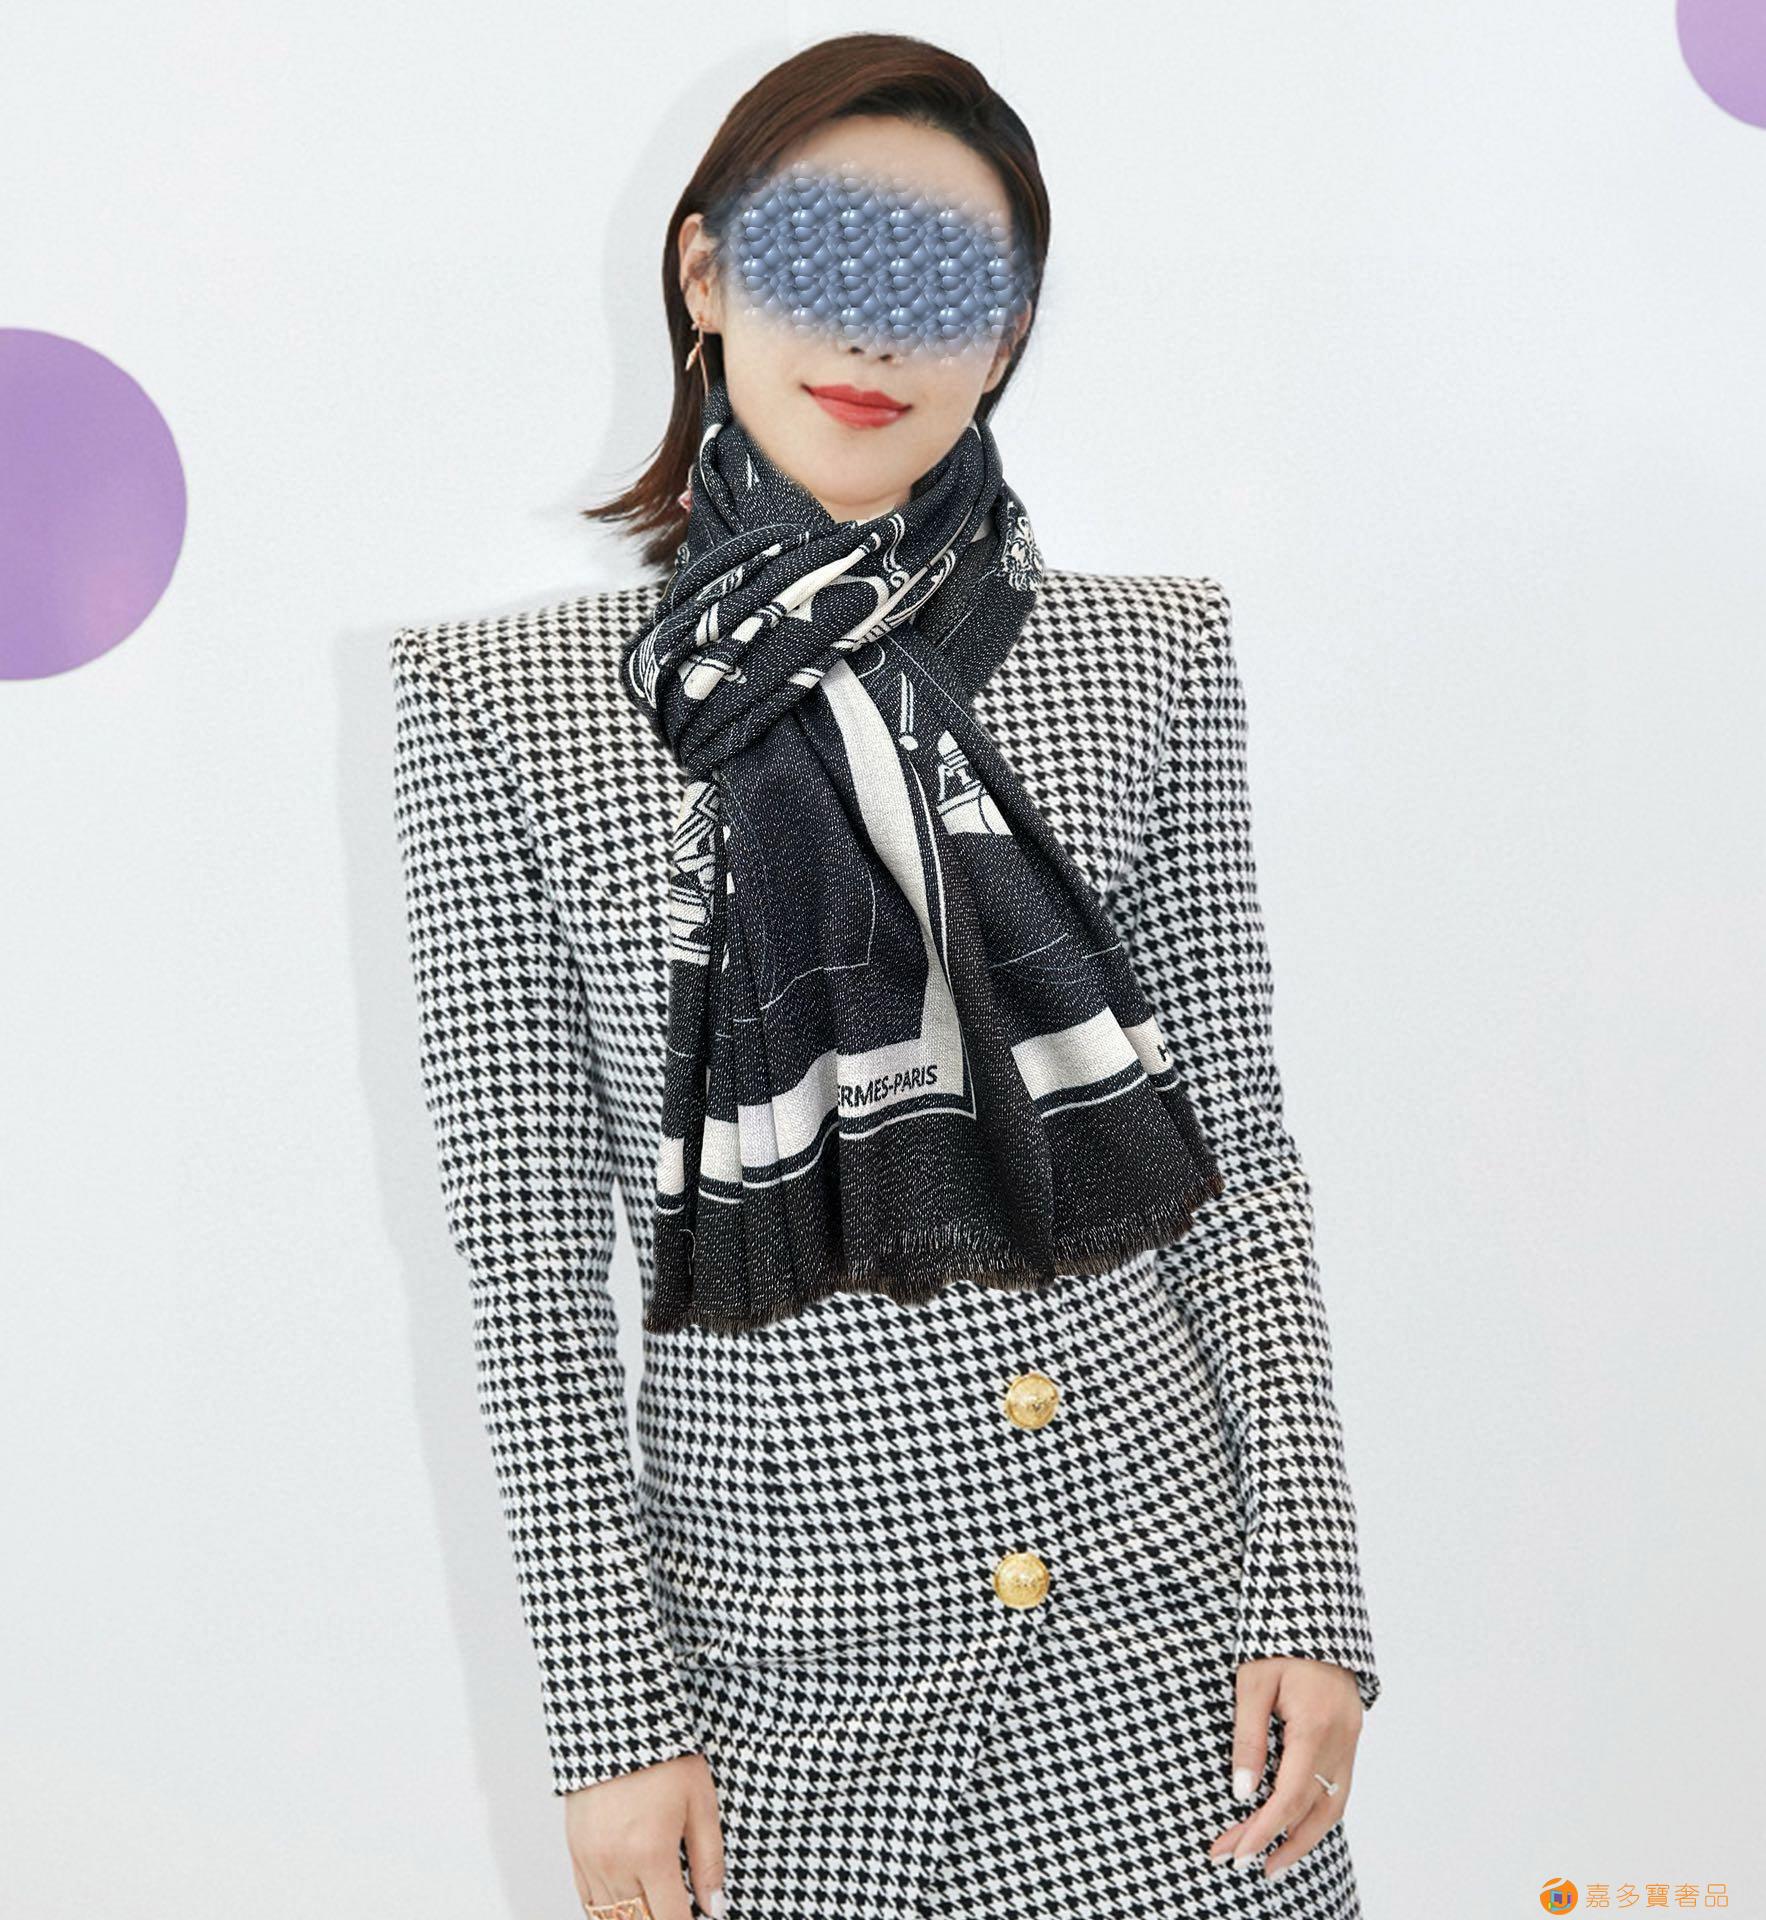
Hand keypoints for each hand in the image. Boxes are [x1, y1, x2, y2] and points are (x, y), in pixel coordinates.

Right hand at [565, 1750, 727, 1917]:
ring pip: (610, 1919)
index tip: (699, 1919)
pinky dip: (607, 1912)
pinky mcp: (575, 1850)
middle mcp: (615, 1863)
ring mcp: (590, 1859)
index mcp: (651, 1852)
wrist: (620, 1719)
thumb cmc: (665, 1754)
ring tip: (657, 1908)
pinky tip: (627, 1907)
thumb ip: (709, 1860)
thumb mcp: (701, 1802)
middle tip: (680, 1911)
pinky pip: (587, 1901)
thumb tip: (715, 1907)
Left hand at [1207, 1657, 1361, 1880]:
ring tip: (1274, 1863)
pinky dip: (1318, 1815)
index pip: (1290, 1796)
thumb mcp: (1251, 1682)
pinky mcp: (1350, 1736)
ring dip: (1304, 1838)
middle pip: (1312, 1809)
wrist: (1314, 1607)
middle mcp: (1342, 1740)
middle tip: (1240, 1862)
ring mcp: (1351, 1739)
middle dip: (1276, 1841)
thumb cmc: (1277, 1639)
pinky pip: (1338, 1787)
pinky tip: (1297, 1827)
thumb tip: (1242, 1793)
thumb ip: (1248, 1739)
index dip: (1264, 1829)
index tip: (1237, 1852)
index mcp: (1317, 1727)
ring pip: (1334, 1805)